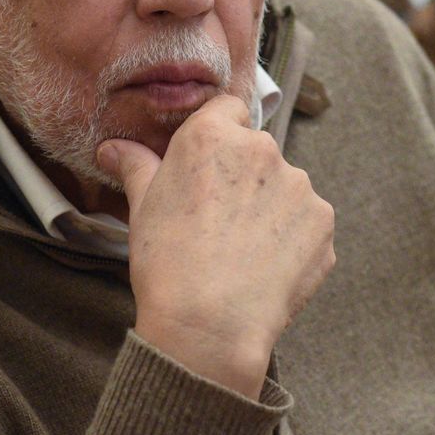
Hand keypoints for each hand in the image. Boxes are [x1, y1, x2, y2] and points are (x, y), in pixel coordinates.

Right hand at [95, 95, 335, 399]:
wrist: (209, 326)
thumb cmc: (167, 262)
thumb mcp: (142, 207)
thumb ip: (136, 166)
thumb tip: (111, 148)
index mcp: (213, 135)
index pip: (228, 109)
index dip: (218, 137)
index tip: (208, 168)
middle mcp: (262, 148)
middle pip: (256, 150)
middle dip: (242, 176)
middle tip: (218, 219)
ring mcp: (299, 185)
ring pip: (284, 186)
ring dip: (270, 207)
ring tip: (243, 250)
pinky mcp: (322, 221)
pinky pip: (306, 221)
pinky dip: (292, 238)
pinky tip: (266, 267)